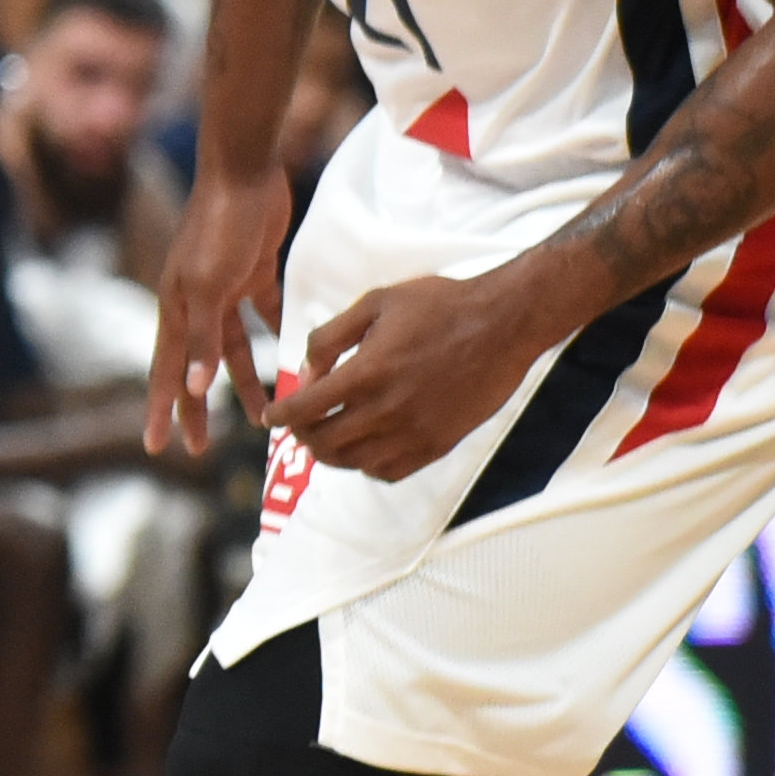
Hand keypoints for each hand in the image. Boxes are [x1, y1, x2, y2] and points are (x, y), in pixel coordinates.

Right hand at [145, 157, 291, 454]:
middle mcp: (195, 305)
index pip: (165, 373)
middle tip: (201, 449)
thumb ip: (203, 337)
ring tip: (262, 416)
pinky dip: (273, 340)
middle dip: (197, 409)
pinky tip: (290, 360)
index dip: (162, 412)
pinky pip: (262, 318)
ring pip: (232, 350)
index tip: (158, 448)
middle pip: (195, 369)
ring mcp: (224, 290)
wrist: (245, 171)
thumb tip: (194, 386)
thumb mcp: (209, 285)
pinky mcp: (253, 274)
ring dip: (242, 382)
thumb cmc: (220, 227)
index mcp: (177, 310)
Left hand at [271, 266, 567, 481]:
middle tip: (300, 424)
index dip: (278, 416)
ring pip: (352, 464)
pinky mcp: (437, 445)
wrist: (505, 323)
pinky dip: (367, 465)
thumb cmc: (440, 305)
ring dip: (331, 453)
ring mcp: (413, 433)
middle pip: (322, 444)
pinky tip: (365, 446)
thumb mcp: (374, 303)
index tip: (269, 416)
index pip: (303, 410)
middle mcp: (386, 411)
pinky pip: (388, 472)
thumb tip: (307, 374)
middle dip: (301, 435)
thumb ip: (330, 338)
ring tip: (327, 435)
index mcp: (365, 374)